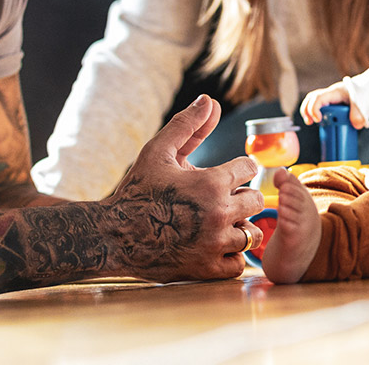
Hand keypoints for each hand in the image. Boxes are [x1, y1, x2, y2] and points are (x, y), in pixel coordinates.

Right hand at [98, 95, 263, 280]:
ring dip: (239, 226)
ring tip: (217, 222)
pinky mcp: (207, 269)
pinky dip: (231, 255)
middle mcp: (218, 214)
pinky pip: (238, 264)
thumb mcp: (158, 151)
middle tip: (220, 198)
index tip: (223, 174)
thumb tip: (210, 100)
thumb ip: (187, 125)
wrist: (113, 237)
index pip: (249, 168)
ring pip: (251, 233)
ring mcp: (214, 244)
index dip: (237, 168)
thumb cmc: (136, 190)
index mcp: (211, 183)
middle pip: (256, 200)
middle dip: (242, 196)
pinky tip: (213, 244)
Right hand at [299, 81, 368, 127]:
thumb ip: (359, 114)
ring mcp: (328, 98)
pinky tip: (318, 122)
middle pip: (311, 98)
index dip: (314, 108)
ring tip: (309, 122)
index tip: (318, 120)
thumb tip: (355, 125)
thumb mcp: (362, 104)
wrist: (366, 91)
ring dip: (307, 111)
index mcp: (335, 92)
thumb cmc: (363, 94)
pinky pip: (317, 106)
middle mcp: (329, 94)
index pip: (319, 97)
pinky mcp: (330, 104)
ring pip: (312, 100)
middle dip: (307, 109)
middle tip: (310, 122)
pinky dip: (314, 113)